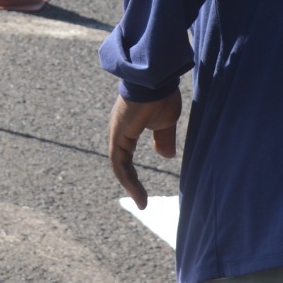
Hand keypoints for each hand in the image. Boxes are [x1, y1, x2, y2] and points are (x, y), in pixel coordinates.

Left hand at [108, 90, 181, 209]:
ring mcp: (117, 133)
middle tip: (142, 201)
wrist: (155, 80)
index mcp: (128, 128)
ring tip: (142, 203)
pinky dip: (128, 180)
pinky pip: (119, 163)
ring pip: (119, 166)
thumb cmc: (161, 95)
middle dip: (131, 183)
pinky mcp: (118, 135)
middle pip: (121, 163)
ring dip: (130, 185)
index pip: (126, 156)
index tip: (143, 191)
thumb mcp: (166, 122)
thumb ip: (164, 139)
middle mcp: (119, 132)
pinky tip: (138, 193)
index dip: (134, 174)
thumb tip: (165, 155)